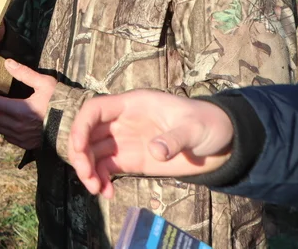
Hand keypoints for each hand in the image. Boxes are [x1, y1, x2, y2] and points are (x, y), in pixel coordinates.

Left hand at [0, 59, 56, 149]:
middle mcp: (18, 127)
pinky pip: (6, 135)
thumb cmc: (61, 103)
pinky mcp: (26, 144)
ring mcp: (21, 137)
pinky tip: (2, 118)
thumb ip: (24, 73)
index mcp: (21, 111)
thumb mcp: (44, 83)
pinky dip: (0, 125)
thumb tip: (8, 63)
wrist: (75, 126)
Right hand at [67, 90, 235, 199]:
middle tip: (88, 176)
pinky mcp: (130, 160)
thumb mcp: (194, 128)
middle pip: (87, 133)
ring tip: (96, 189)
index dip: (81, 126)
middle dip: (81, 154)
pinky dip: (101, 181)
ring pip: (93, 152)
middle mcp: (122, 122)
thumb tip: (155, 151)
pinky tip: (107, 193)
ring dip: (88, 170)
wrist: (219, 142)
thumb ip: (175, 138)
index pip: (95, 109)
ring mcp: (124, 142)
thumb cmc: (207, 124)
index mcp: (132, 105)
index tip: (78, 147)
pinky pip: (106, 169)